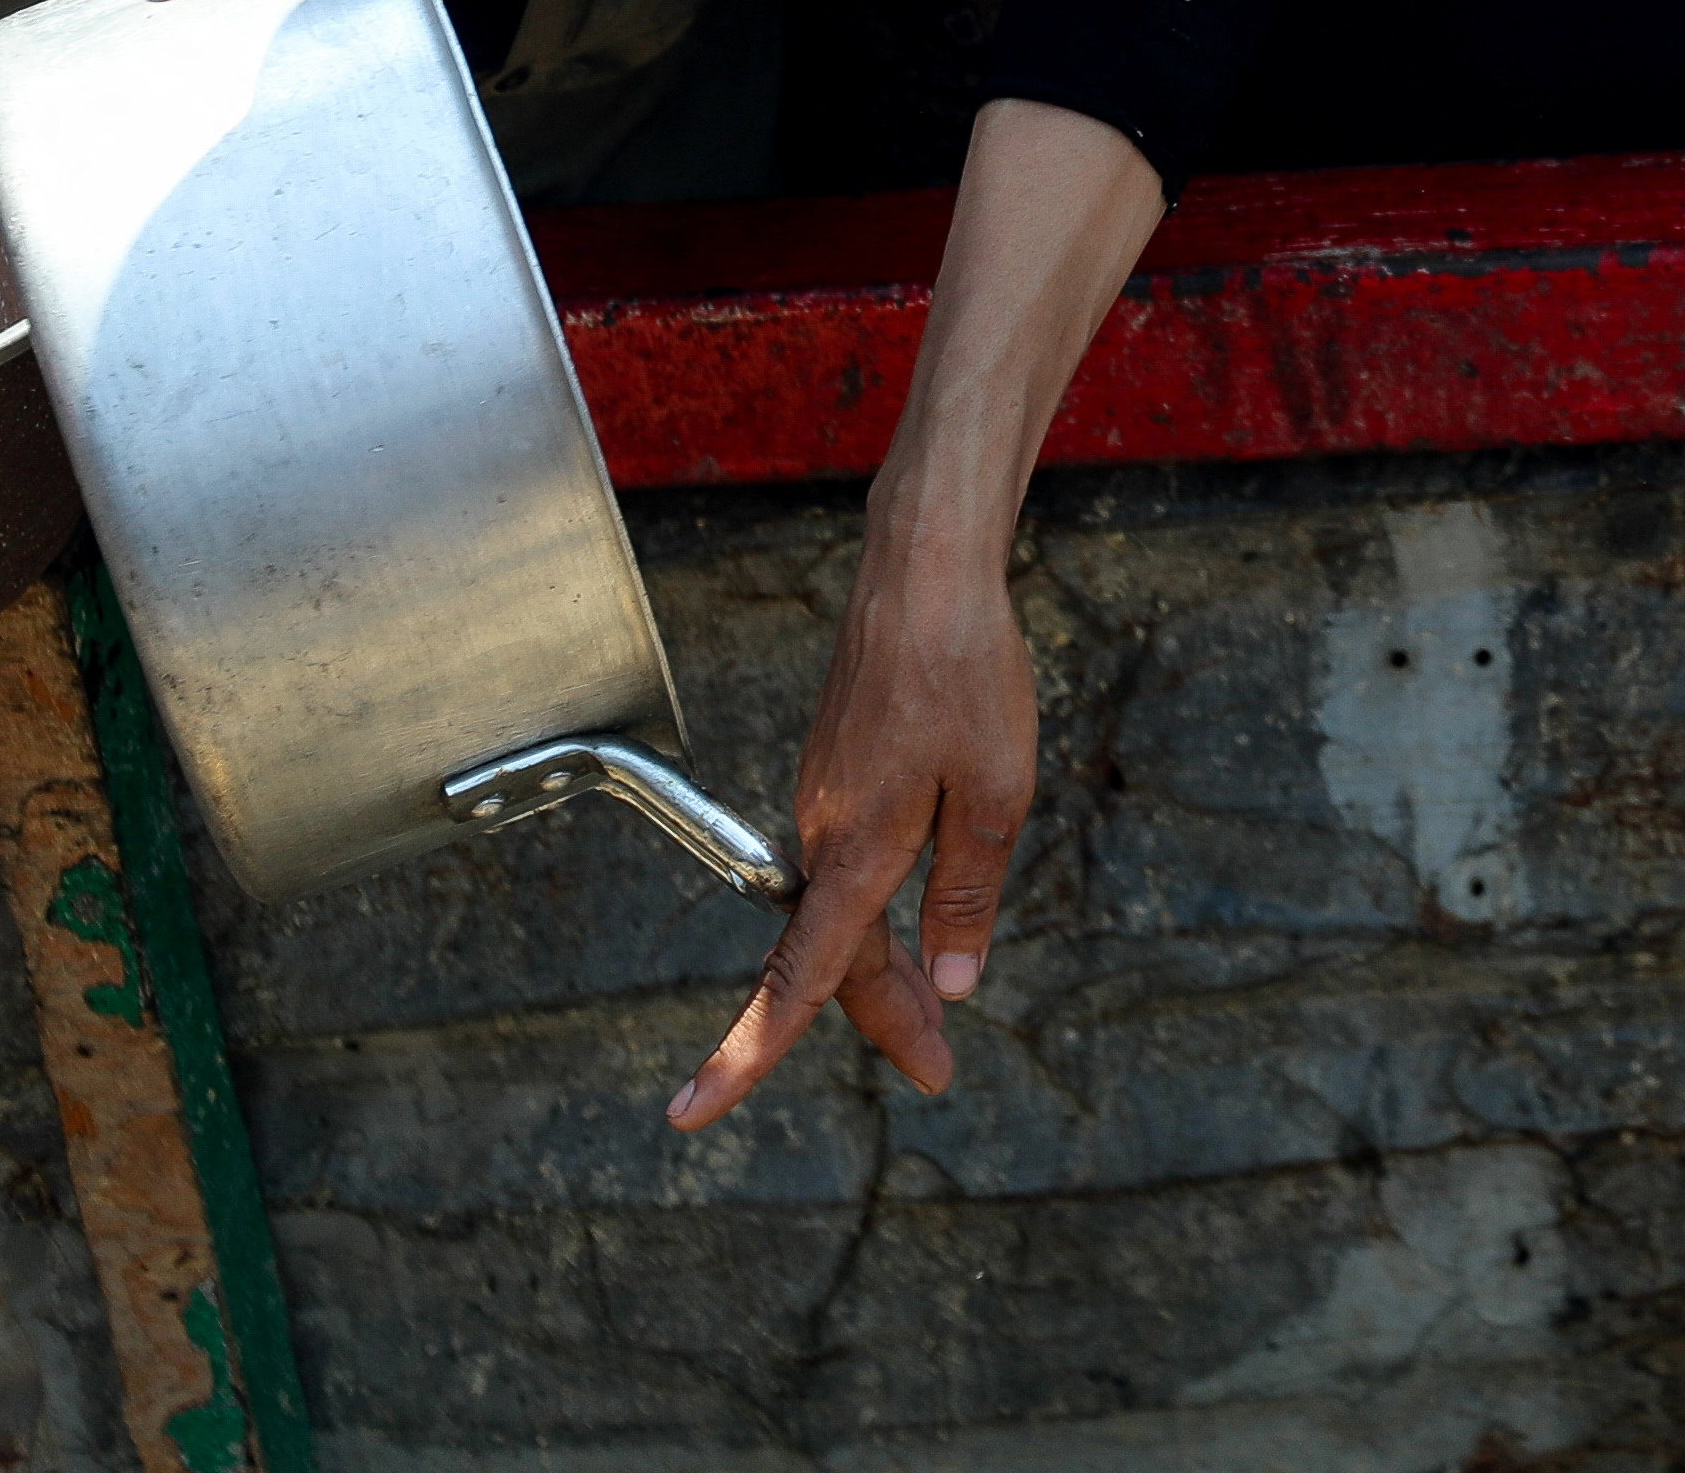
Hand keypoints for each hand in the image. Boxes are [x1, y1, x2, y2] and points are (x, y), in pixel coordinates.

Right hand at [670, 536, 1002, 1128]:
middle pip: (837, 960)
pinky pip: (850, 867)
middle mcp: (824, 831)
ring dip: (886, 970)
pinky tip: (915, 917)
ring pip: (846, 913)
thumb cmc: (965, 672)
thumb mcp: (996, 795)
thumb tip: (951, 983)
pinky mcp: (839, 770)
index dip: (746, 1055)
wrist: (924, 571)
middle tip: (939, 1072)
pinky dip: (878, 912)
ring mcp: (827, 798)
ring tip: (938, 1017)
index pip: (799, 979)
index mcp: (856, 848)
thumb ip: (966, 893)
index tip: (689, 1113)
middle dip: (885, 1020)